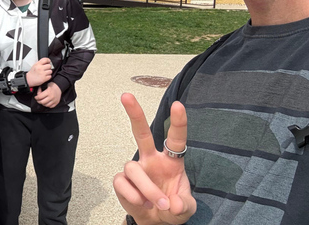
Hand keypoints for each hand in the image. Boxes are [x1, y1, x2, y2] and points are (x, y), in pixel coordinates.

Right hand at [26, 58, 52, 86]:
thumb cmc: (32, 73)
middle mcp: (40, 68)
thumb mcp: (35, 65)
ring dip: (48, 72)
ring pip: (50, 71)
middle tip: (46, 69)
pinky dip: (48, 77)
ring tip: (45, 73)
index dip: (48, 60)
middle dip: (48, 68)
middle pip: (49, 66)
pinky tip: (45, 76)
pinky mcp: (44, 78)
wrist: (29, 79)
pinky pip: (50, 76)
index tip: (49, 62)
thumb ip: (40, 63)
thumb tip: (47, 62)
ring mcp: (42, 73)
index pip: (46, 59)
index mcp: (38, 64)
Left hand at [35, 81, 60, 107]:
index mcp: (48, 92)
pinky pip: (51, 106)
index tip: (36, 97)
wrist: (59, 86)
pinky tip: (46, 102)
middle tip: (38, 100)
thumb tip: (37, 93)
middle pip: (42, 102)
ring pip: (46, 105)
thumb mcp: (46, 84)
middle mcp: (51, 97)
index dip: (36, 97)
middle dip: (39, 101)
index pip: (40, 97)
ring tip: (42, 101)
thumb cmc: (52, 85)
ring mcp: (54, 100)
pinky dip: (48, 105)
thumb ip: (41, 89)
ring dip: (43, 104)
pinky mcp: (56, 102)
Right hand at [113, 93, 195, 224]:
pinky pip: (123, 183)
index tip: (178, 105)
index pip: (175, 139)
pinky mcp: (122, 181)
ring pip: (133, 168)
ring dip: (148, 188)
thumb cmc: (172, 208)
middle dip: (134, 114)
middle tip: (126, 96)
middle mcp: (151, 160)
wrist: (155, 222)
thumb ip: (184, 206)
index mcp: (171, 162)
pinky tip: (141, 203)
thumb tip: (173, 204)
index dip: (178, 123)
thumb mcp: (186, 209)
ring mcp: (136, 169)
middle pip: (141, 133)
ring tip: (158, 204)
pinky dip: (133, 196)